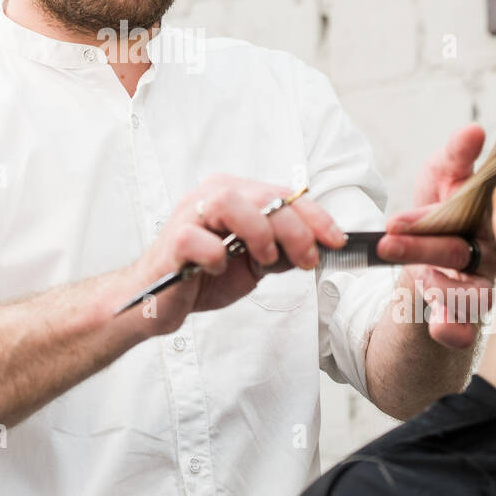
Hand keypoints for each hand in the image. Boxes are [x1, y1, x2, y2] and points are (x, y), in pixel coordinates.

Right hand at [128, 173, 347, 335]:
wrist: (158, 301)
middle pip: (262, 195)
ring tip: (264, 260)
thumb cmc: (203, 276)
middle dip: (295, 228)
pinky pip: (199, 239)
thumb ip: (281, 251)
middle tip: (307, 259)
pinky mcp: (173, 241)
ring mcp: (189, 215)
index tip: (336, 240)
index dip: (315, 216)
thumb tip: (319, 247)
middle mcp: (210, 196)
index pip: (281, 194)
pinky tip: (218, 269)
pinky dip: (217, 255)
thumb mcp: (253, 263)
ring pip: (231, 202)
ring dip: (259, 232)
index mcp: (234, 195)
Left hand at [376, 124, 495, 348]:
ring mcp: (477, 285)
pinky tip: (440, 329)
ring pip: (472, 296)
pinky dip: (453, 331)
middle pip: (458, 253)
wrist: (429, 250)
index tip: (393, 220)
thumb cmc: (440, 207)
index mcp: (481, 218)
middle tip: (386, 243)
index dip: (428, 217)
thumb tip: (474, 130)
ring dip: (441, 291)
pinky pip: (466, 331)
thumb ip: (455, 156)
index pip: (463, 217)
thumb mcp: (440, 177)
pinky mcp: (465, 315)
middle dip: (420, 249)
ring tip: (416, 284)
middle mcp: (485, 253)